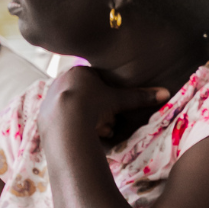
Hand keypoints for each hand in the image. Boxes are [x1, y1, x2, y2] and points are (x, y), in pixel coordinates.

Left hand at [38, 66, 168, 140]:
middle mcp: (61, 81)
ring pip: (75, 109)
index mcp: (79, 72)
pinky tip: (79, 135)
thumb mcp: (119, 101)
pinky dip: (72, 128)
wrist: (65, 123)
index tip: (111, 109)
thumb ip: (140, 97)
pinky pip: (63, 121)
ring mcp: (50, 98)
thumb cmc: (93, 105)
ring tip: (94, 131)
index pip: (97, 82)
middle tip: (104, 123)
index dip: (107, 97)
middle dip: (98, 111)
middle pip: (87, 97)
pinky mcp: (43, 115)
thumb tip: (165, 92)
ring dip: (86, 121)